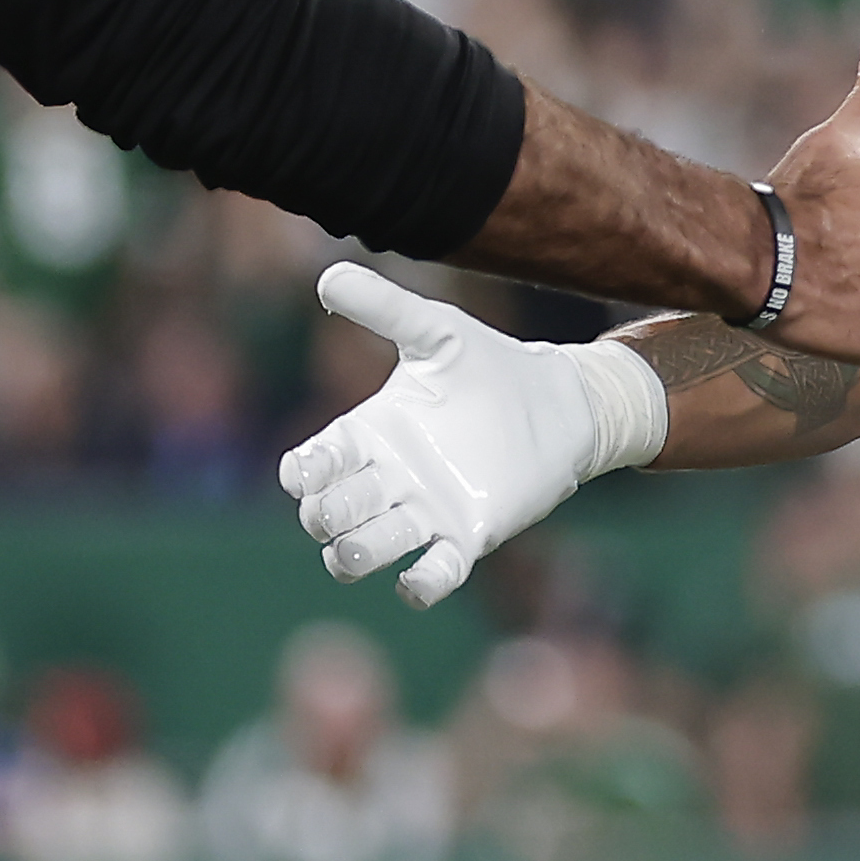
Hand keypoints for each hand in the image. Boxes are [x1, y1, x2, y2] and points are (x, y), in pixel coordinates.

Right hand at [281, 263, 666, 607]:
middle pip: (329, 516)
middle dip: (324, 517)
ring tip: (357, 550)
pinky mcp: (467, 537)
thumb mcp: (435, 332)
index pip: (311, 467)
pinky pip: (432, 577)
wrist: (557, 401)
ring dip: (352, 556)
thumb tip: (329, 274)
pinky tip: (415, 579)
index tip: (313, 467)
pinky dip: (418, 586)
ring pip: (365, 551)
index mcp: (368, 434)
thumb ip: (384, 307)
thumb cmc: (490, 364)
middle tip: (338, 508)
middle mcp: (388, 479)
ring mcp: (425, 512)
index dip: (302, 474)